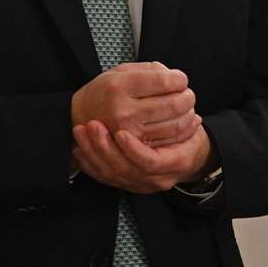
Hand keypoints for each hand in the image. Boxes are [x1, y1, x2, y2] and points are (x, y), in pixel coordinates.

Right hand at [71, 61, 199, 146]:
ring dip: (188, 113)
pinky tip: (186, 121)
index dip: (179, 78)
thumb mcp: (119, 72)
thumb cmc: (105, 91)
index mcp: (119, 86)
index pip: (163, 81)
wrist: (83, 115)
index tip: (180, 78)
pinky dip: (185, 129)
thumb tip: (176, 77)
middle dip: (188, 97)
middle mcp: (123, 110)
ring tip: (187, 106)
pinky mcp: (138, 146)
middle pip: (173, 104)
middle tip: (188, 93)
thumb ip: (147, 70)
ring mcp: (131, 131)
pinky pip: (171, 139)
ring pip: (176, 124)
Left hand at [71, 120, 212, 192]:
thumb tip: (169, 83)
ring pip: (110, 175)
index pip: (151, 163)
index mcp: (176, 162)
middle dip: (105, 148)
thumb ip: (176, 110)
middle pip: (125, 170)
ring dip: (93, 151)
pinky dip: (88, 162)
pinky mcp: (125, 183)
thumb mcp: (190, 123)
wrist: (187, 155)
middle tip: (93, 125)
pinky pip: (102, 178)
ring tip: (81, 130)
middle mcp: (157, 178)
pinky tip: (77, 147)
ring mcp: (140, 183)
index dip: (134, 150)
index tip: (121, 132)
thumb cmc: (186, 134)